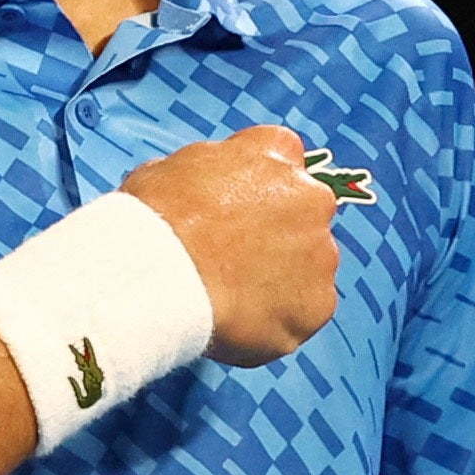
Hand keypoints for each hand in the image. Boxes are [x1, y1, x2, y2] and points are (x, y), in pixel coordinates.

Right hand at [119, 126, 340, 365]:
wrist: (158, 278)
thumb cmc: (153, 221)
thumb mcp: (171, 169)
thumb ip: (207, 174)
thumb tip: (203, 191)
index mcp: (275, 152)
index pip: (282, 160)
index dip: (257, 189)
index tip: (236, 210)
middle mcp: (311, 197)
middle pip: (302, 216)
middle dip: (276, 236)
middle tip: (234, 259)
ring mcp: (321, 253)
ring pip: (306, 268)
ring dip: (279, 279)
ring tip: (231, 296)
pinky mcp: (318, 304)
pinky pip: (303, 313)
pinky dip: (278, 319)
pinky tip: (241, 322)